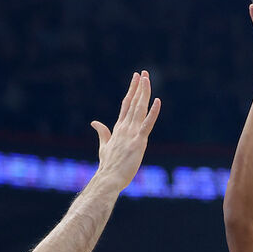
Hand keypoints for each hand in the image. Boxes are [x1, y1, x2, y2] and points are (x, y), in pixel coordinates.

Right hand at [91, 71, 160, 188]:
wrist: (109, 179)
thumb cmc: (108, 166)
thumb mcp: (104, 146)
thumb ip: (102, 132)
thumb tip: (94, 122)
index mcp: (118, 128)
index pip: (126, 104)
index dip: (131, 90)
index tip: (136, 78)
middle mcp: (124, 127)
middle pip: (133, 103)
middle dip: (139, 87)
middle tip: (143, 73)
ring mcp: (131, 133)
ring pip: (139, 109)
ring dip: (144, 93)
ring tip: (147, 79)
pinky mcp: (139, 141)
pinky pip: (147, 124)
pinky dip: (153, 112)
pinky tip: (158, 101)